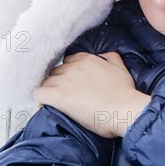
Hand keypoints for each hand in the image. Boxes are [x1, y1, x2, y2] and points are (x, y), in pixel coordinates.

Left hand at [33, 52, 150, 137]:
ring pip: (46, 82)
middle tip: (64, 94)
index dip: (68, 73)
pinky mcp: (59, 97)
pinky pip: (39, 94)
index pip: (69, 61)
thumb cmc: (125, 93)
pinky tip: (45, 106)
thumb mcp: (121, 67)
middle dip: (58, 82)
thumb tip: (103, 56)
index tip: (71, 82)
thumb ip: (111, 57)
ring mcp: (65, 81)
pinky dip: (40, 100)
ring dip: (49, 91)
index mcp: (88, 59)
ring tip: (54, 102)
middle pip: (56, 71)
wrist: (124, 109)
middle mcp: (74, 67)